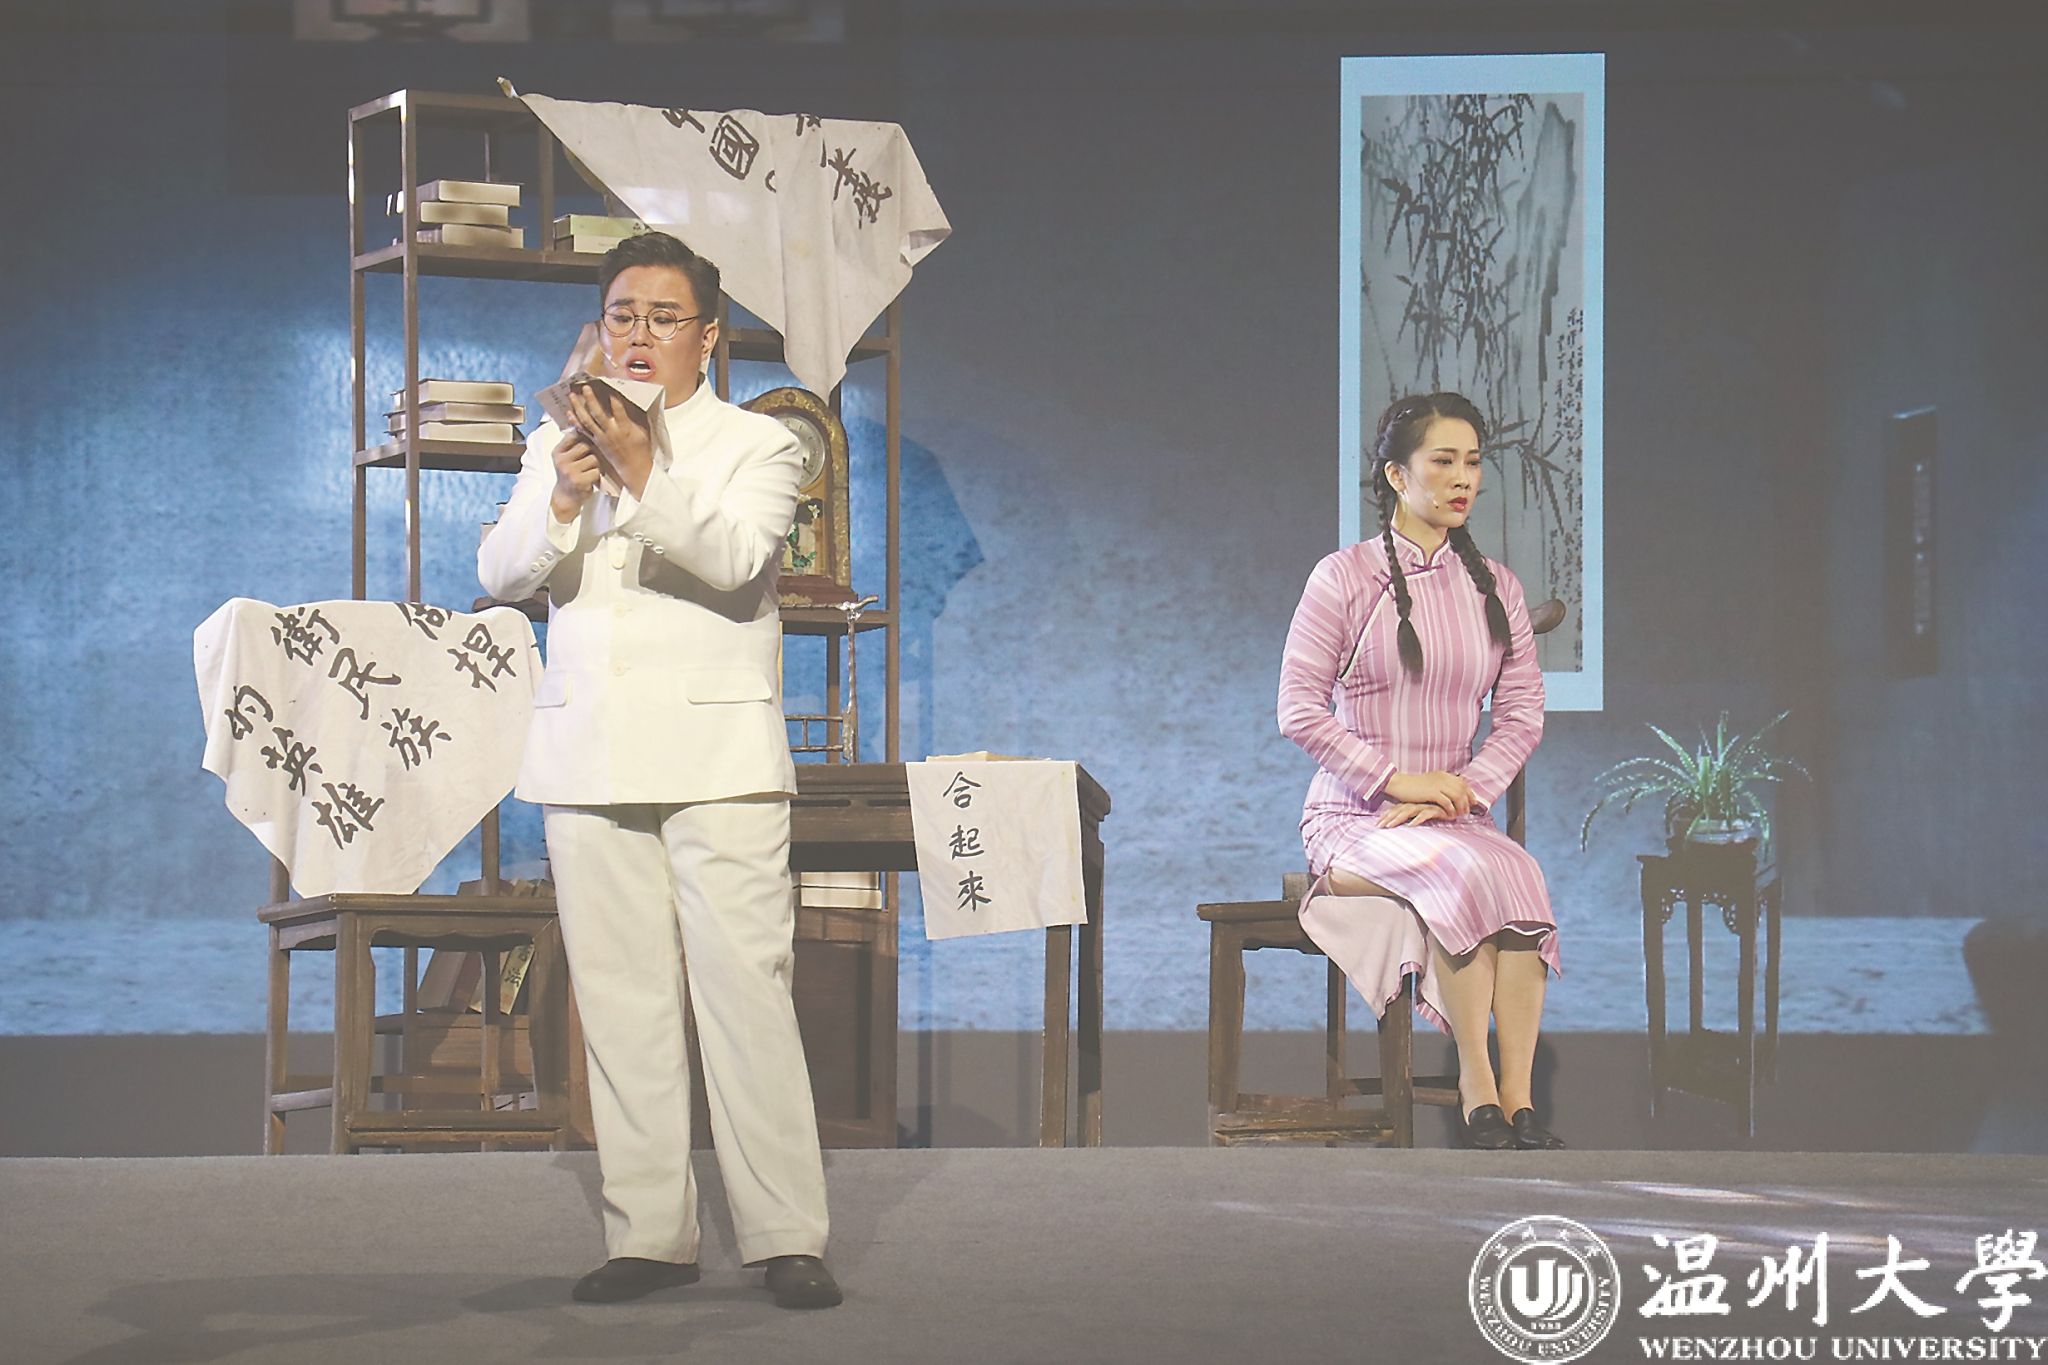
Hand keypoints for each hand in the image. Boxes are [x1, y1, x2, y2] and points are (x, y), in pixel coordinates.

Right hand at [549, 430, 602, 521]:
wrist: (565, 497)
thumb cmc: (570, 474)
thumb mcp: (565, 457)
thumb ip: (573, 443)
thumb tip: (584, 422)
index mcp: (557, 451)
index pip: (574, 434)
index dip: (585, 435)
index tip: (590, 440)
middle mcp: (561, 460)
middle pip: (586, 445)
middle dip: (592, 452)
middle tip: (590, 460)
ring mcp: (569, 471)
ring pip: (593, 458)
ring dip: (596, 465)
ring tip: (589, 471)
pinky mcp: (579, 481)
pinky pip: (596, 471)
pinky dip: (597, 475)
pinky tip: (590, 479)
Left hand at [567, 382, 653, 496]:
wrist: (634, 469)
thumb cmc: (641, 449)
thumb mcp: (644, 431)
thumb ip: (636, 416)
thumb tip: (631, 401)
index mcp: (625, 428)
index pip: (618, 408)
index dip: (612, 396)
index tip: (607, 385)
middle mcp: (611, 432)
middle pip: (598, 413)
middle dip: (590, 399)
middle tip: (584, 387)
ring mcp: (602, 438)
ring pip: (587, 421)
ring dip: (578, 407)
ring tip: (572, 396)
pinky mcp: (596, 443)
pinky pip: (583, 431)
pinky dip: (575, 422)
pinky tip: (569, 413)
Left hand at [1378, 802, 1449, 828]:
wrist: (1457, 801)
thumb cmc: (1441, 808)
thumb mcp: (1425, 811)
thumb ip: (1416, 814)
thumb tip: (1406, 821)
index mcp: (1413, 803)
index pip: (1396, 809)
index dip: (1387, 815)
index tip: (1377, 823)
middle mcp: (1417, 803)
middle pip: (1399, 810)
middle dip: (1387, 818)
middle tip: (1378, 826)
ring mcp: (1425, 806)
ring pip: (1408, 812)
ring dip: (1397, 819)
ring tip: (1388, 826)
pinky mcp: (1435, 809)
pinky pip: (1425, 814)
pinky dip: (1417, 820)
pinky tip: (1410, 826)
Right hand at [1382, 770, 1474, 816]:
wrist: (1400, 784)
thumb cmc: (1413, 786)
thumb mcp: (1430, 782)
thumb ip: (1441, 785)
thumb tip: (1453, 793)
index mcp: (1443, 775)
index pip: (1463, 783)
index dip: (1470, 793)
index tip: (1473, 802)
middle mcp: (1443, 778)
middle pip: (1462, 790)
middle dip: (1467, 802)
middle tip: (1467, 812)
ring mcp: (1438, 785)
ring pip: (1457, 796)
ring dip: (1460, 807)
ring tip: (1459, 815)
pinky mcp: (1432, 792)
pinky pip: (1447, 802)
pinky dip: (1450, 810)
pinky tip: (1450, 816)